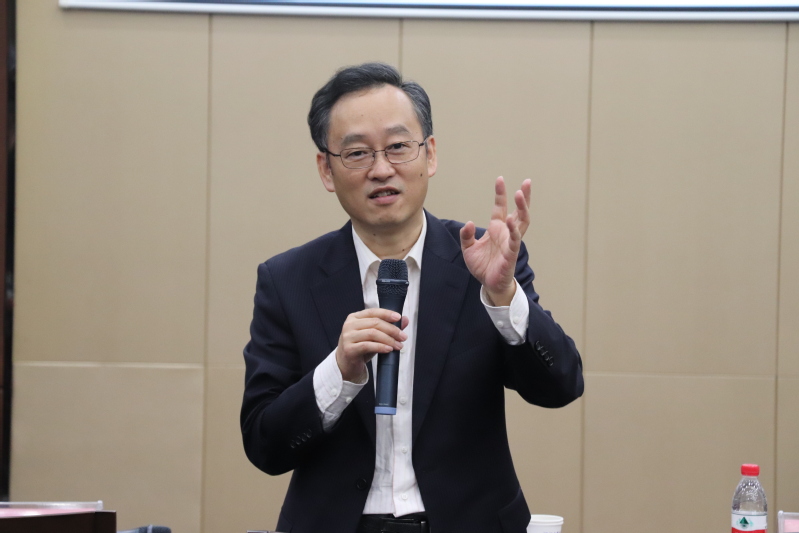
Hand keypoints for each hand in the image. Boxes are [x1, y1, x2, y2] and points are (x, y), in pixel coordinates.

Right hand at [336, 308, 409, 381]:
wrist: (346, 365)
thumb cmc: (360, 348)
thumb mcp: (374, 336)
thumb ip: (388, 327)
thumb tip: (405, 320)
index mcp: (355, 317)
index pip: (373, 312)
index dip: (387, 313)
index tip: (399, 318)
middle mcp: (349, 325)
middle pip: (375, 323)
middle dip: (392, 329)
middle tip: (403, 337)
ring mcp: (348, 337)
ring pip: (372, 333)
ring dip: (388, 339)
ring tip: (398, 345)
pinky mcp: (349, 349)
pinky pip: (367, 346)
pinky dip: (380, 347)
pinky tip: (389, 349)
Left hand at [460, 176, 530, 305]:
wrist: (489, 284)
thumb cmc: (482, 265)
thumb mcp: (468, 248)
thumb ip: (466, 235)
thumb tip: (468, 222)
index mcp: (496, 229)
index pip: (500, 207)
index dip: (500, 194)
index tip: (500, 179)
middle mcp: (506, 232)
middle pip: (518, 211)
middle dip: (523, 197)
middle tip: (527, 182)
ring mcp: (510, 242)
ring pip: (521, 222)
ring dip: (522, 208)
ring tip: (520, 194)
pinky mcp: (511, 253)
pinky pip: (515, 240)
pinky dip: (514, 230)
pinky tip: (512, 220)